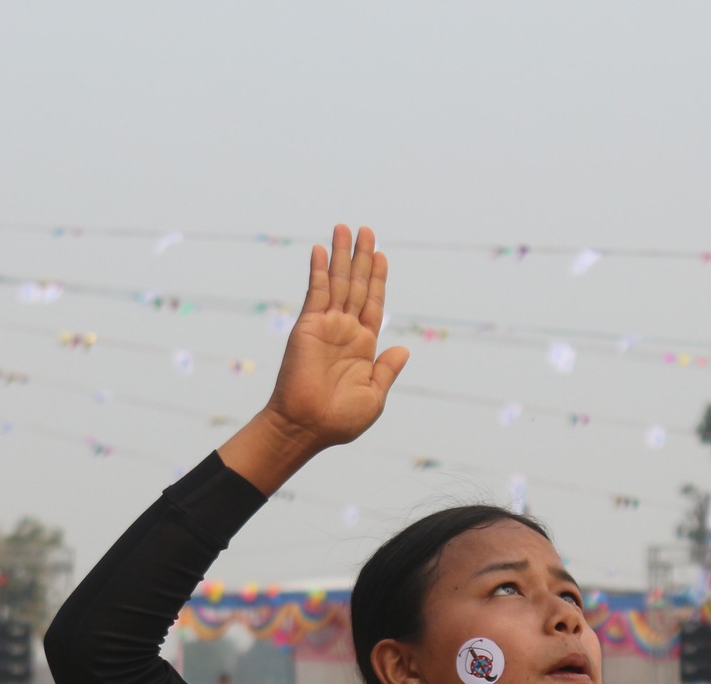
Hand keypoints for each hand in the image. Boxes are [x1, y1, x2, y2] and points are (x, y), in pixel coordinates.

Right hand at [222, 225, 409, 493]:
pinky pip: (316, 292)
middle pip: (357, 286)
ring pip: (338, 283)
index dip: (378, 279)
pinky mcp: (308, 326)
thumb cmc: (340, 420)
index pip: (374, 304)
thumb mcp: (374, 396)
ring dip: (342, 255)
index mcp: (363, 346)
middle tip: (366, 230)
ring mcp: (326, 326)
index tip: (381, 255)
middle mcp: (345, 331)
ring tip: (346, 228)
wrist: (307, 427)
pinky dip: (320, 270)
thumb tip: (403, 350)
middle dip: (362, 258)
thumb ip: (386, 370)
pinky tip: (322, 250)